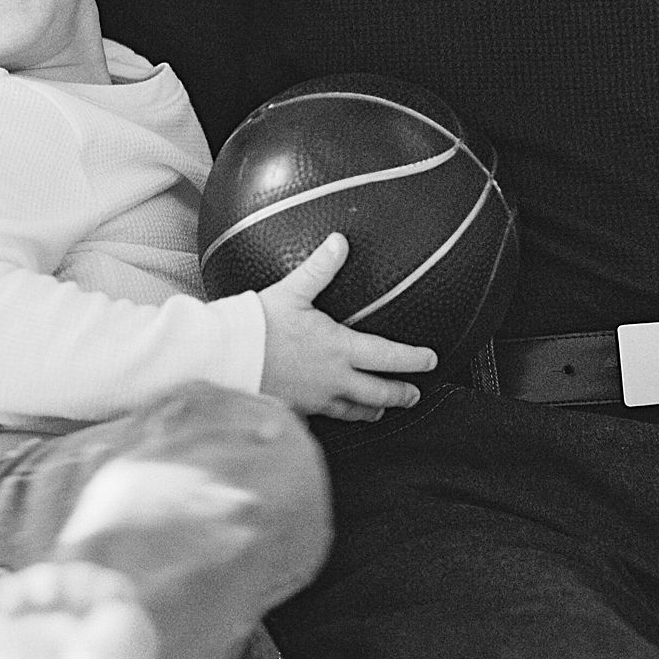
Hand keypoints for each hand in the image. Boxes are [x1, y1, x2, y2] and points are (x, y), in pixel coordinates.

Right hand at [257, 234, 436, 421]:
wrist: (227, 358)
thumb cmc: (259, 324)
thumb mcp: (293, 290)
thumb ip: (320, 268)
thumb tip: (339, 241)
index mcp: (339, 349)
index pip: (388, 357)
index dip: (413, 359)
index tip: (431, 360)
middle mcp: (333, 379)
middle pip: (378, 393)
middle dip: (401, 394)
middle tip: (416, 394)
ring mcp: (316, 399)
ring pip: (354, 410)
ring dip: (372, 409)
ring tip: (381, 410)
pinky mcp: (297, 409)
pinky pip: (325, 416)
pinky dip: (338, 414)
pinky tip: (336, 410)